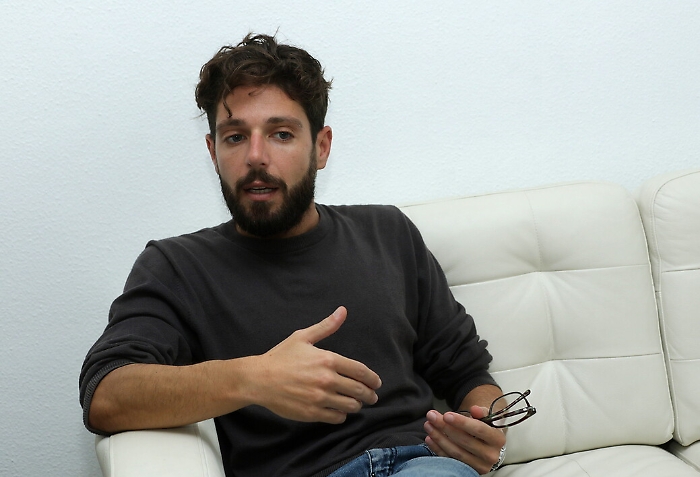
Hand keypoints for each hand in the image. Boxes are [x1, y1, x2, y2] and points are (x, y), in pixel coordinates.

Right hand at [251, 306, 381, 423]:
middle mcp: (327, 380)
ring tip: (356, 403)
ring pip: (350, 405)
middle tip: (372, 397)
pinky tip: (339, 411)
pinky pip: (336, 417)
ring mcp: (320, 398)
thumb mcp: (303, 337)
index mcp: (328, 360)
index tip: (377, 382)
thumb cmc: (281, 357)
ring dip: (356, 405)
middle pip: (359, 390)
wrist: (259, 379)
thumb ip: (326, 326)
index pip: (360, 371)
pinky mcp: (312, 413)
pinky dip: (341, 415)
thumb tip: (342, 311)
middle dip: (369, 395)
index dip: (372, 378)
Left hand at [424, 405, 505, 473]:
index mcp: (498, 439)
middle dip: (445, 427)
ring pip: (456, 452)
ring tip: (428, 425)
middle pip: (465, 441)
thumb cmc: (485, 427)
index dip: (462, 422)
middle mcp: (491, 455)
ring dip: (439, 437)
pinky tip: (430, 438)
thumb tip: (474, 409)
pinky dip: (438, 449)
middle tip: (431, 416)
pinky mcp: (469, 471)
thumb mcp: (487, 417)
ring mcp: (480, 466)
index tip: (446, 415)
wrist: (488, 444)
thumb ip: (482, 412)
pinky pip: (450, 460)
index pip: (479, 429)